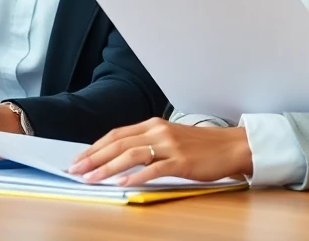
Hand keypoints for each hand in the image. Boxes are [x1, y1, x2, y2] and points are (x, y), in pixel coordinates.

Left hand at [68, 118, 252, 186]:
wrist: (232, 146)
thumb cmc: (201, 146)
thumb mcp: (169, 138)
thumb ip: (147, 144)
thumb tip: (119, 157)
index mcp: (152, 124)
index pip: (115, 135)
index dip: (95, 147)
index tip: (79, 159)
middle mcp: (158, 131)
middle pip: (118, 143)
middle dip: (93, 157)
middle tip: (76, 170)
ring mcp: (169, 146)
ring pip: (130, 155)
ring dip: (107, 167)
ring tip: (91, 178)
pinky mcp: (181, 162)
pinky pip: (153, 169)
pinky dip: (135, 176)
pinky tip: (121, 183)